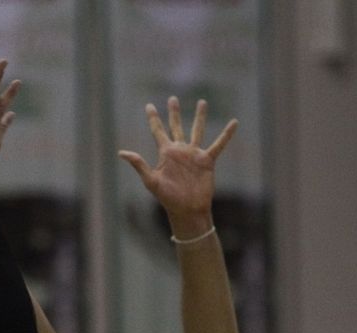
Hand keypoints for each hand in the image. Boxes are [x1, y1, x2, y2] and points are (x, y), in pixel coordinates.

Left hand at [118, 97, 236, 235]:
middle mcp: (179, 151)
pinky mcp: (207, 160)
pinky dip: (226, 134)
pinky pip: (219, 144)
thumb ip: (139, 165)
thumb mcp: (151, 181)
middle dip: (174, 113)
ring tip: (202, 102)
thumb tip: (122, 153)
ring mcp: (193, 154)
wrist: (187, 209)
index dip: (153, 118)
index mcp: (165, 153)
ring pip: (197, 130)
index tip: (149, 105)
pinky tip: (234, 123)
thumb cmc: (167, 198)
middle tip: (172, 98)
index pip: (158, 131)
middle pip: (176, 126)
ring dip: (199, 117)